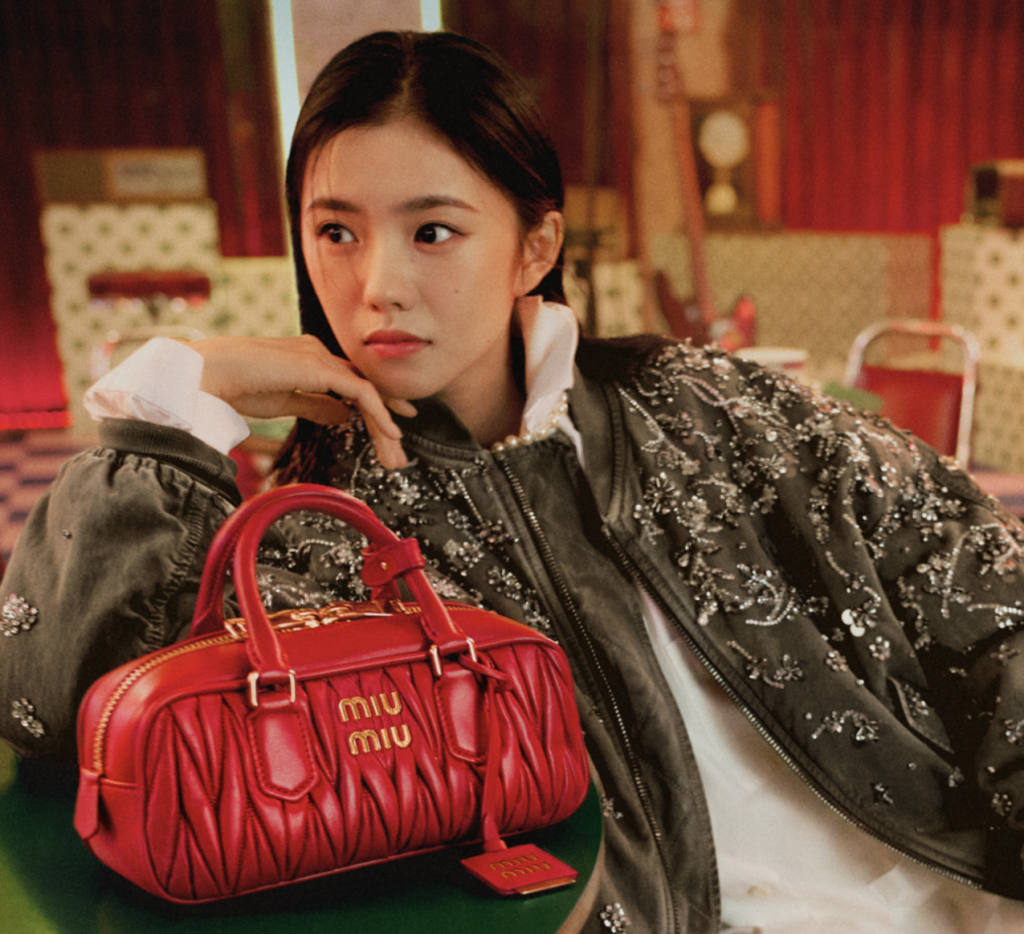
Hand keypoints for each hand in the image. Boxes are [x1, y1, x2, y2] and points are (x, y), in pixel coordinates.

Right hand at [192, 335, 415, 469]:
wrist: (209, 374)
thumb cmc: (236, 385)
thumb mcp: (286, 401)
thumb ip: (316, 405)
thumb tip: (344, 415)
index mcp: (310, 359)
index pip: (354, 384)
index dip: (377, 407)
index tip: (392, 431)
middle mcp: (320, 353)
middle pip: (365, 388)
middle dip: (386, 421)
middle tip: (398, 455)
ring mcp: (321, 357)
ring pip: (367, 392)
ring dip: (385, 425)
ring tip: (395, 453)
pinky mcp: (320, 367)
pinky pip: (361, 392)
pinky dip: (378, 413)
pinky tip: (389, 432)